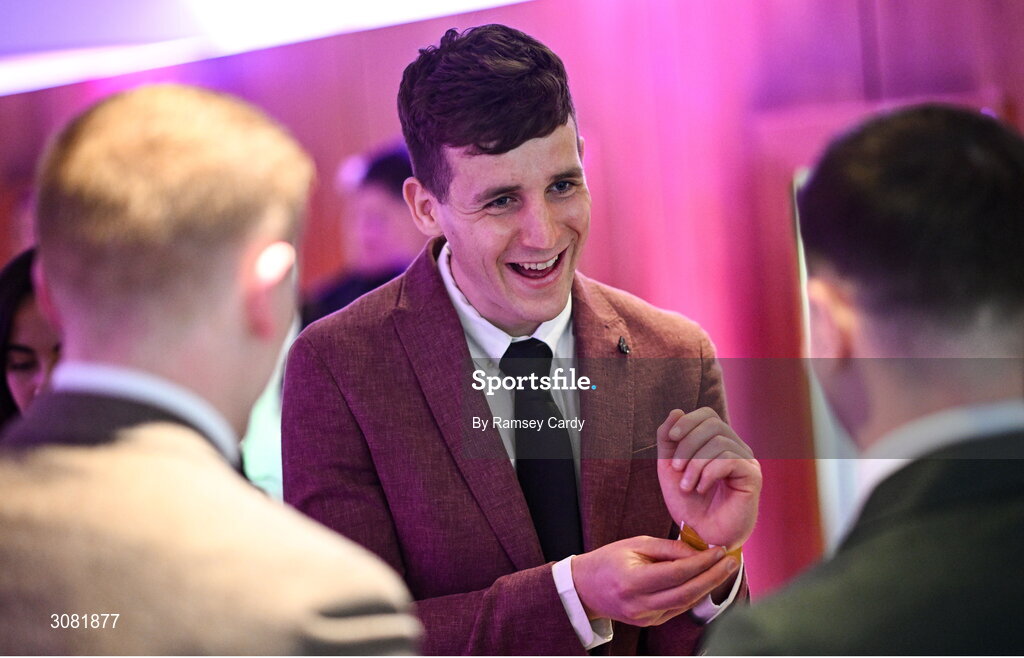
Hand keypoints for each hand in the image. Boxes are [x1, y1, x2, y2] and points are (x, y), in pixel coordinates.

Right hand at [571, 535, 739, 625]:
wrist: (585, 587)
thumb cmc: (609, 560)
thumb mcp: (635, 544)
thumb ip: (668, 548)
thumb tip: (698, 552)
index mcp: (633, 581)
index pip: (677, 573)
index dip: (702, 562)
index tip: (719, 551)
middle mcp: (640, 604)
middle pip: (687, 592)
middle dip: (713, 576)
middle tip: (730, 561)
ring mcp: (645, 618)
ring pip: (686, 603)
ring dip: (708, 586)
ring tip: (723, 569)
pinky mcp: (649, 623)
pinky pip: (678, 608)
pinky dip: (693, 594)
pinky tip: (704, 581)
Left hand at [657, 408, 760, 549]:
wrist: (702, 536)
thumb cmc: (688, 504)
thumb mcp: (669, 468)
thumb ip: (668, 439)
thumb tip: (676, 411)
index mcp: (717, 443)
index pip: (707, 415)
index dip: (688, 421)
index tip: (672, 437)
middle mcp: (736, 447)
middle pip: (713, 424)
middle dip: (688, 444)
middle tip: (677, 469)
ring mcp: (747, 460)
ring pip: (719, 442)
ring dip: (695, 464)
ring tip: (687, 486)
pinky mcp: (753, 476)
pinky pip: (731, 459)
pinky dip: (709, 473)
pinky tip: (702, 489)